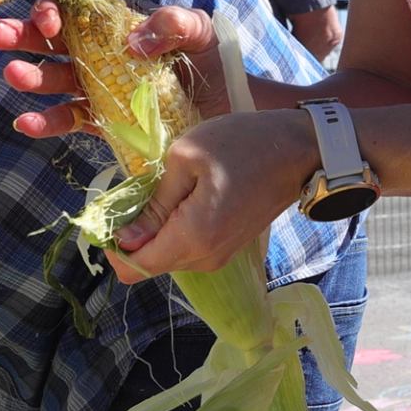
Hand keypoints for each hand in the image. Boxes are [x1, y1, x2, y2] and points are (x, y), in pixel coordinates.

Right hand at [0, 0, 231, 145]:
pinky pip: (71, 120)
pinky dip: (47, 122)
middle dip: (22, 37)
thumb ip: (173, 22)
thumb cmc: (213, 61)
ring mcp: (100, 89)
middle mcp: (101, 55)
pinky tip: (27, 122)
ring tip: (14, 76)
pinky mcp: (106, 122)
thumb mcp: (199, 30)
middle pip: (52, 44)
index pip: (74, 12)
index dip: (54, 12)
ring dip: (32, 78)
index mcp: (116, 26)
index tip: (51, 24)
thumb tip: (132, 42)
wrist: (231, 108)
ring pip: (56, 81)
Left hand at [107, 109, 317, 278]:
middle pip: (148, 264)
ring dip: (153, 231)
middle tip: (136, 191)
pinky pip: (186, 249)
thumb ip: (153, 202)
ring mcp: (218, 257)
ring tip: (162, 189)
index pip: (133, 267)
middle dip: (132, 236)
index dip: (112, 244)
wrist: (298, 150)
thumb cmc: (242, 143)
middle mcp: (204, 258)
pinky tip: (180, 196)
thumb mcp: (186, 158)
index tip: (111, 212)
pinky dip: (173, 230)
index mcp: (192, 238)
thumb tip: (124, 238)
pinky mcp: (226, 248)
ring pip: (166, 257)